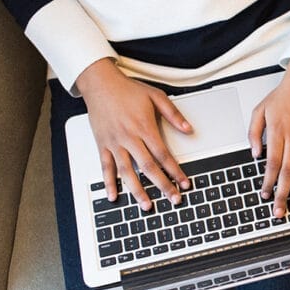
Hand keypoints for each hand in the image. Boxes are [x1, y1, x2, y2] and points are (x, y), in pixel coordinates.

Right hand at [76, 58, 192, 210]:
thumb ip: (174, 115)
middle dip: (162, 185)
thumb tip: (189, 129)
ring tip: (147, 205)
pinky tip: (114, 196)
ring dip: (137, 190)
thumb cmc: (127, 90)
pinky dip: (109, 183)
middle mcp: (129, 137)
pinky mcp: (102, 144)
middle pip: (148, 167)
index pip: (163, 155)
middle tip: (173, 199)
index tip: (184, 183)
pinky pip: (105, 167)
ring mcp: (114, 143)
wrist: (100, 83)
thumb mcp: (156, 96)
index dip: (175, 171)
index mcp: (144, 127)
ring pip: (126, 171)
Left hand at [248, 59, 289, 217]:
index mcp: (277, 132)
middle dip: (282, 193)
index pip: (271, 163)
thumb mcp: (260, 110)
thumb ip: (254, 133)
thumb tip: (255, 155)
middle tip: (280, 211)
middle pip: (287, 171)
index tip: (265, 195)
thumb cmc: (282, 95)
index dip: (268, 182)